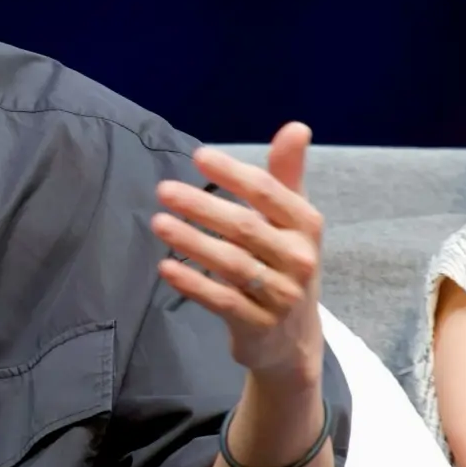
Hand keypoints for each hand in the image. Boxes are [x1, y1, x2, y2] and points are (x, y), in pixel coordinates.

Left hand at [151, 123, 324, 386]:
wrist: (293, 339)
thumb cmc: (285, 264)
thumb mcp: (292, 221)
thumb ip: (285, 175)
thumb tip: (296, 127)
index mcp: (306, 226)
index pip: (269, 193)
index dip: (234, 173)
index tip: (199, 156)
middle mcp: (299, 259)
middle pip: (246, 227)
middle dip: (203, 206)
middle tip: (164, 190)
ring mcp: (281, 295)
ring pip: (231, 263)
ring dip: (192, 242)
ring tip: (158, 223)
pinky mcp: (258, 325)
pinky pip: (221, 300)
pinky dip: (192, 283)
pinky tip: (164, 267)